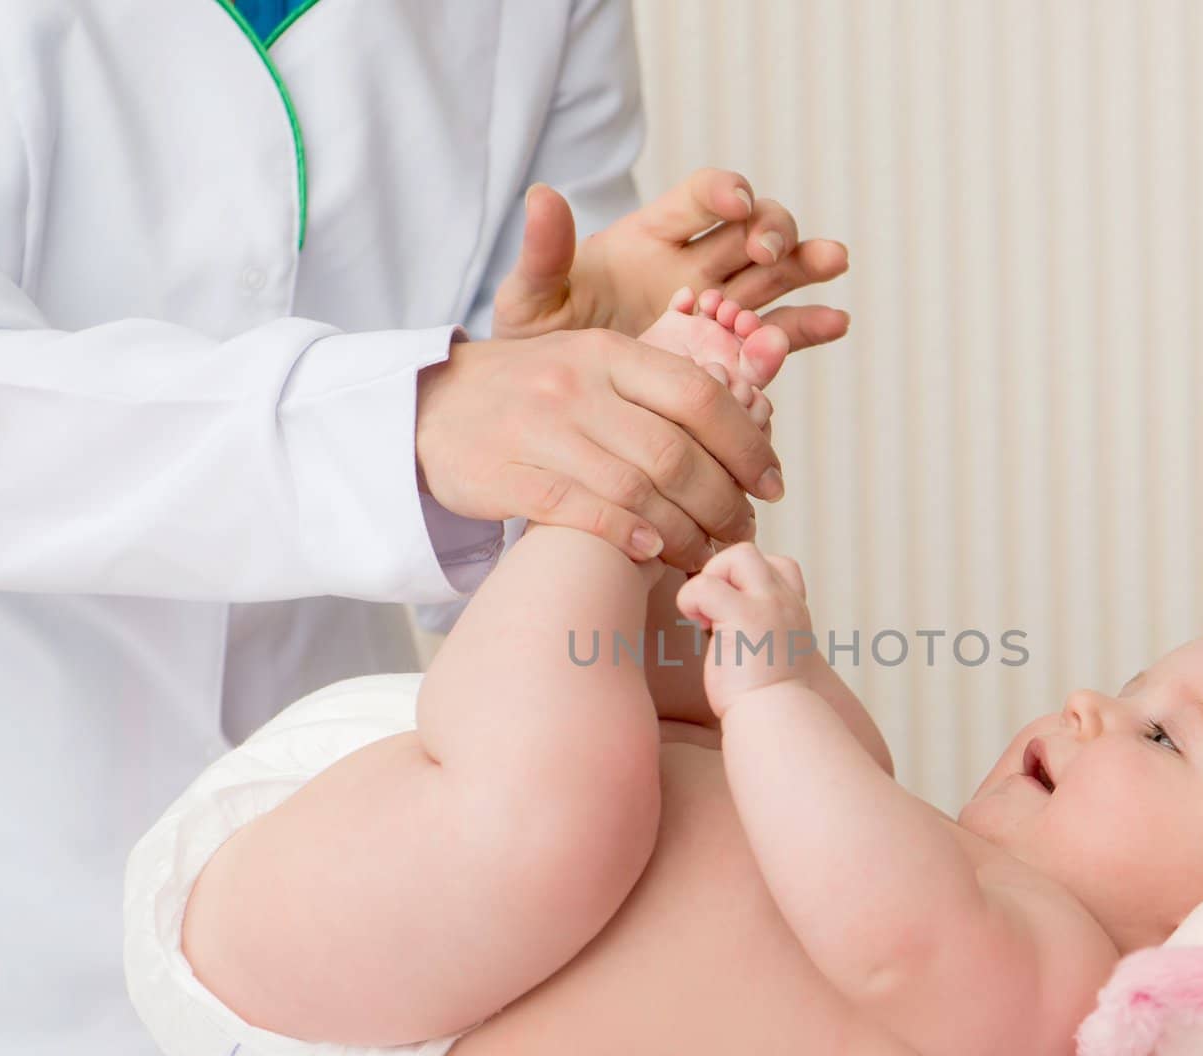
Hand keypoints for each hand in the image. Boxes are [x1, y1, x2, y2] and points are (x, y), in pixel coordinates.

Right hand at [415, 330, 783, 572]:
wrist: (430, 405)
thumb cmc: (533, 391)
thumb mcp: (593, 362)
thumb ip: (660, 384)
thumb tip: (746, 407)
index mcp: (610, 353)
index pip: (700, 395)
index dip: (747, 444)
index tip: (773, 484)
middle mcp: (578, 385)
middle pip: (674, 451)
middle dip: (722, 501)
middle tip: (742, 532)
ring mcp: (539, 429)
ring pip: (634, 487)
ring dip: (682, 531)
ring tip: (705, 555)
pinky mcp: (505, 473)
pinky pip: (578, 509)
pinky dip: (623, 534)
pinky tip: (650, 551)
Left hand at [491, 169, 849, 352]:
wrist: (558, 412)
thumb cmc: (539, 349)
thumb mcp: (528, 303)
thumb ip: (540, 256)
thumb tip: (541, 195)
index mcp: (650, 240)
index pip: (697, 200)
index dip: (722, 194)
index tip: (735, 204)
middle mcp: (695, 267)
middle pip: (750, 229)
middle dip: (770, 230)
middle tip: (770, 252)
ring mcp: (720, 311)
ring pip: (776, 275)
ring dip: (806, 264)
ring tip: (834, 261)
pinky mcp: (734, 354)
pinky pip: (778, 336)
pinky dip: (807, 328)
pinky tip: (836, 321)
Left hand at [675, 543, 815, 718]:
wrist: (778, 722)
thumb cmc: (768, 701)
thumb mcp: (770, 656)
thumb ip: (755, 631)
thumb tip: (719, 623)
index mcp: (793, 612)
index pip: (776, 565)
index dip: (744, 580)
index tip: (729, 613)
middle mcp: (786, 602)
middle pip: (750, 553)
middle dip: (720, 574)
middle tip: (712, 612)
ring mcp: (768, 605)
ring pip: (736, 555)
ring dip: (708, 582)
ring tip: (706, 619)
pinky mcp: (744, 616)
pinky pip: (705, 585)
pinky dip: (691, 600)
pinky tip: (699, 627)